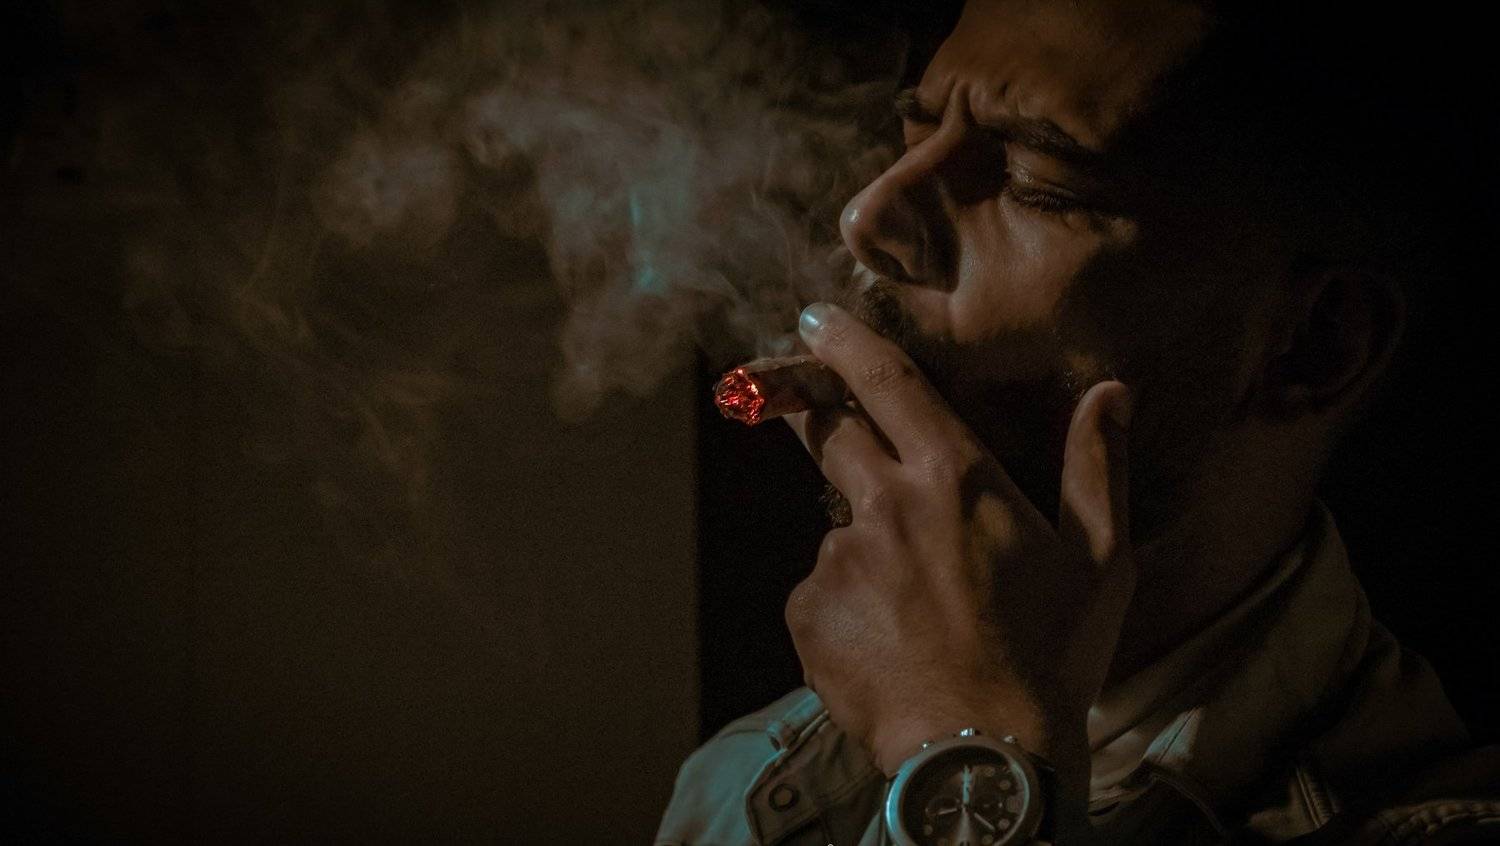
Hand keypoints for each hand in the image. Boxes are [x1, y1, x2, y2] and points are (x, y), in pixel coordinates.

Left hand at [782, 302, 1134, 813]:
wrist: (984, 753)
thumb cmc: (1052, 657)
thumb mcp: (1100, 561)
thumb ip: (1097, 467)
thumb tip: (1112, 393)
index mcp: (955, 479)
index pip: (888, 385)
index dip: (847, 342)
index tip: (815, 316)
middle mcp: (885, 504)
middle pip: (832, 434)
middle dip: (815, 413)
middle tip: (812, 415)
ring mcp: (838, 559)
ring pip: (840, 530)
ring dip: (866, 551)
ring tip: (915, 615)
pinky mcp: (806, 610)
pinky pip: (822, 592)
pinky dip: (848, 608)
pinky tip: (890, 646)